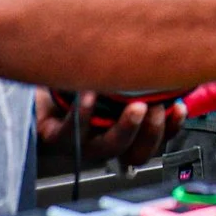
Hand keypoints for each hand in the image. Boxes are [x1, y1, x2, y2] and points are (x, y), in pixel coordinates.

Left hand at [36, 87, 183, 167]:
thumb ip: (138, 80)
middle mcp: (104, 143)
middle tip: (154, 108)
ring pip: (107, 148)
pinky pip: (71, 132)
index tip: (178, 108)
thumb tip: (170, 61)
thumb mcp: (112, 81)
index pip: (156, 141)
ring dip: (124, 129)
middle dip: (151, 132)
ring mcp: (81, 144)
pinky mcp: (55, 137)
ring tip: (133, 105)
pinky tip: (89, 93)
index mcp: (123, 134)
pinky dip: (83, 113)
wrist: (36, 86)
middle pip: (136, 154)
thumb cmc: (77, 82)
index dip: (171, 129)